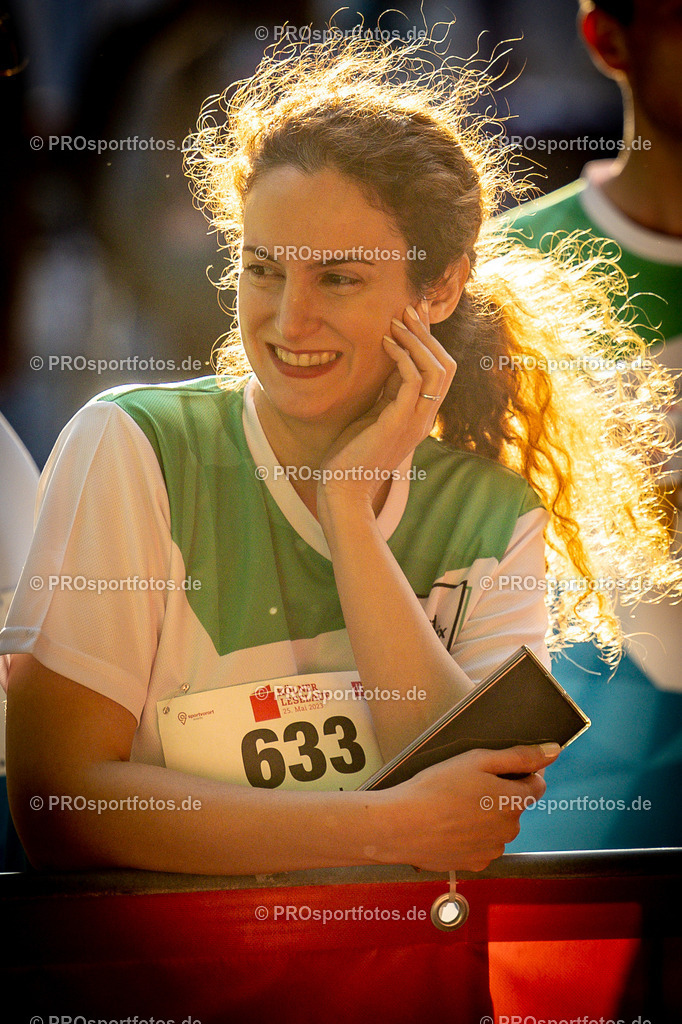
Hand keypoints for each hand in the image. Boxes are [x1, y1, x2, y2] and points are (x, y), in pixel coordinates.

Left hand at [318, 299, 456, 505]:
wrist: (344, 489)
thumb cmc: (351, 455)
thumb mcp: (374, 414)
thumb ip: (387, 392)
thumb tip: (389, 360)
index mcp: (421, 414)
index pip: (437, 369)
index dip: (429, 338)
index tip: (414, 312)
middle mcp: (425, 417)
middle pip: (446, 365)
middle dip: (428, 332)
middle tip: (409, 307)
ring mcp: (416, 421)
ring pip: (436, 370)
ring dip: (418, 340)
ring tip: (397, 320)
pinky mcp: (400, 423)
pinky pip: (413, 381)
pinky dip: (403, 357)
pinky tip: (386, 342)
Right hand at [377, 743, 558, 872]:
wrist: (401, 825)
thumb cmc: (435, 788)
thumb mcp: (477, 760)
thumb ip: (519, 756)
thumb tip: (554, 751)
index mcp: (513, 800)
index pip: (536, 784)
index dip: (519, 773)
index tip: (496, 769)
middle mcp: (510, 829)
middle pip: (515, 806)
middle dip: (498, 795)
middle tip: (466, 785)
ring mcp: (493, 849)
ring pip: (498, 826)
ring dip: (485, 816)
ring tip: (454, 806)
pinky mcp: (476, 863)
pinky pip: (483, 844)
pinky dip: (472, 835)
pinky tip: (451, 825)